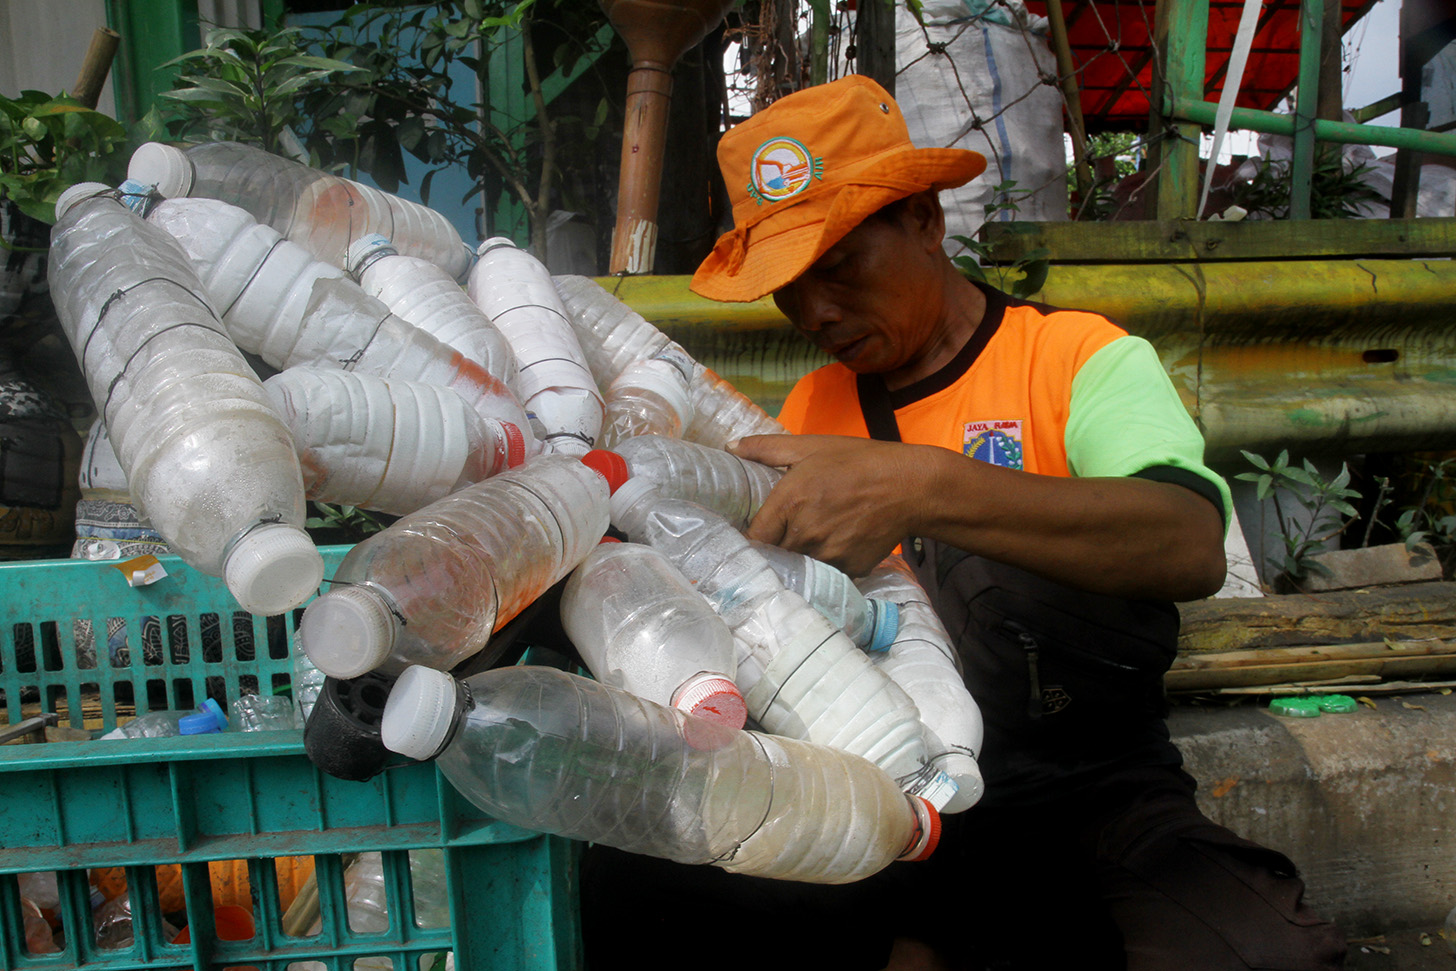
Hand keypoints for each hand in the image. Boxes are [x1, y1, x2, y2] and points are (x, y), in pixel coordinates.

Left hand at [730, 433, 931, 577]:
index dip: (750, 539)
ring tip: (812, 539)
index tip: (753, 534)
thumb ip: (766, 448)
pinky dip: (827, 563)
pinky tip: (836, 544)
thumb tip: (730, 446)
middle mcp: (805, 535)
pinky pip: (827, 572)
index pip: (753, 539)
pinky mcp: (849, 570)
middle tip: (783, 534)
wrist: (911, 487)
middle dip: (776, 547)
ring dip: (801, 557)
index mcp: (789, 503)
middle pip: (776, 555)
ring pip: (801, 566)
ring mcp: (828, 556)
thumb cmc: (859, 461)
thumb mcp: (811, 446)